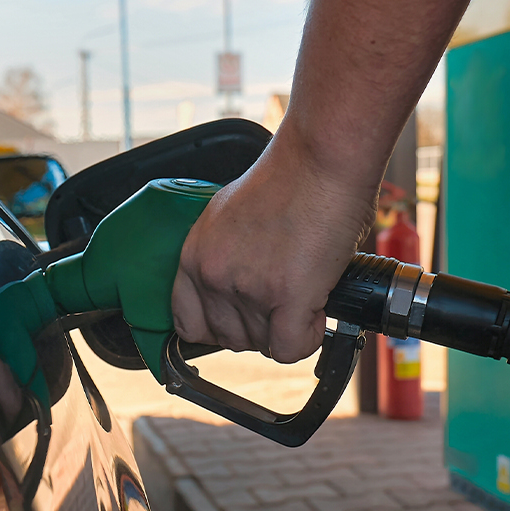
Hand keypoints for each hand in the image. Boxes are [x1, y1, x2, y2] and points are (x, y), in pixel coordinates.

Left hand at [171, 139, 377, 362]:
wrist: (321, 161)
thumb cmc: (290, 178)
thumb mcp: (230, 216)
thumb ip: (226, 255)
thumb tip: (244, 284)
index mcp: (194, 256)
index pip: (188, 324)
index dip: (221, 326)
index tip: (245, 318)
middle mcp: (213, 276)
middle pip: (230, 339)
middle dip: (261, 327)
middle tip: (286, 300)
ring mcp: (247, 289)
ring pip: (263, 346)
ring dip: (288, 329)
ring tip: (306, 294)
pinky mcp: (286, 297)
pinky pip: (290, 348)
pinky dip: (307, 338)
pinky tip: (317, 312)